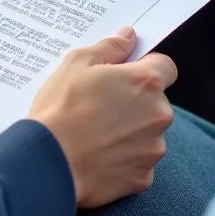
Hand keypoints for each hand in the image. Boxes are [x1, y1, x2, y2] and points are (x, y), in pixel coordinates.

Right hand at [28, 27, 176, 207]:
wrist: (49, 163)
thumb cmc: (61, 109)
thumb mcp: (77, 63)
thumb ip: (109, 48)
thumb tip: (128, 37)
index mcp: (145, 83)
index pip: (165, 66)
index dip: (146, 66)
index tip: (126, 72)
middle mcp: (158, 115)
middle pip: (155, 101)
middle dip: (135, 100)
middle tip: (100, 102)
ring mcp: (152, 149)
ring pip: (147, 132)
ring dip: (130, 129)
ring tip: (95, 131)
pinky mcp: (143, 178)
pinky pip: (138, 161)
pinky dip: (123, 157)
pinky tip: (97, 153)